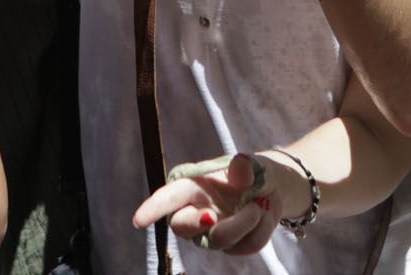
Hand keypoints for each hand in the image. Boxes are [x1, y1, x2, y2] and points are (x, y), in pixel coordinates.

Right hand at [133, 153, 277, 255]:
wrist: (272, 190)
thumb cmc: (251, 173)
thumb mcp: (250, 165)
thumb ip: (244, 167)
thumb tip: (241, 164)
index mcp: (192, 186)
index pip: (168, 197)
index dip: (152, 208)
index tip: (138, 220)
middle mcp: (196, 211)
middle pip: (182, 227)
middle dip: (197, 224)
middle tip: (212, 216)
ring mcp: (211, 232)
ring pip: (219, 239)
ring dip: (245, 222)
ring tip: (260, 204)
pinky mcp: (230, 247)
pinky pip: (245, 246)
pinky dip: (260, 229)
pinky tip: (263, 215)